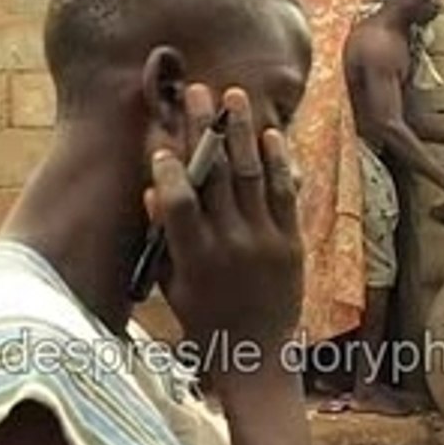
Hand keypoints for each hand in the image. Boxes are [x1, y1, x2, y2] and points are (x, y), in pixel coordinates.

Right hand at [145, 84, 303, 351]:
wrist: (255, 353)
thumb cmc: (203, 318)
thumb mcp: (172, 284)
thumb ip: (164, 239)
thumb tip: (153, 192)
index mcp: (194, 258)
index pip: (180, 204)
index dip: (170, 171)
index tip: (161, 143)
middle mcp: (230, 245)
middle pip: (216, 176)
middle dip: (204, 129)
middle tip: (198, 91)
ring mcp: (264, 241)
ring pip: (252, 175)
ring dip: (242, 132)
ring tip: (234, 95)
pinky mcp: (291, 242)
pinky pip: (284, 194)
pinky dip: (278, 162)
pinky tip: (270, 134)